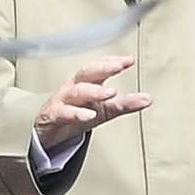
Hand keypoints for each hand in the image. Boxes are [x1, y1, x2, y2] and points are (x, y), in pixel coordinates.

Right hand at [33, 56, 149, 152]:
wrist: (47, 133)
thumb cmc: (75, 115)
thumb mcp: (103, 111)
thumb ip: (124, 104)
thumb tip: (148, 98)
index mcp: (85, 83)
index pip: (98, 68)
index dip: (112, 62)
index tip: (129, 60)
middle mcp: (72, 88)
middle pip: (86, 73)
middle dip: (102, 68)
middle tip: (119, 66)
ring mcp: (61, 101)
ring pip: (76, 91)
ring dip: (93, 90)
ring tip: (110, 92)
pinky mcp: (53, 117)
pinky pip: (64, 113)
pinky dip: (76, 113)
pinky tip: (89, 115)